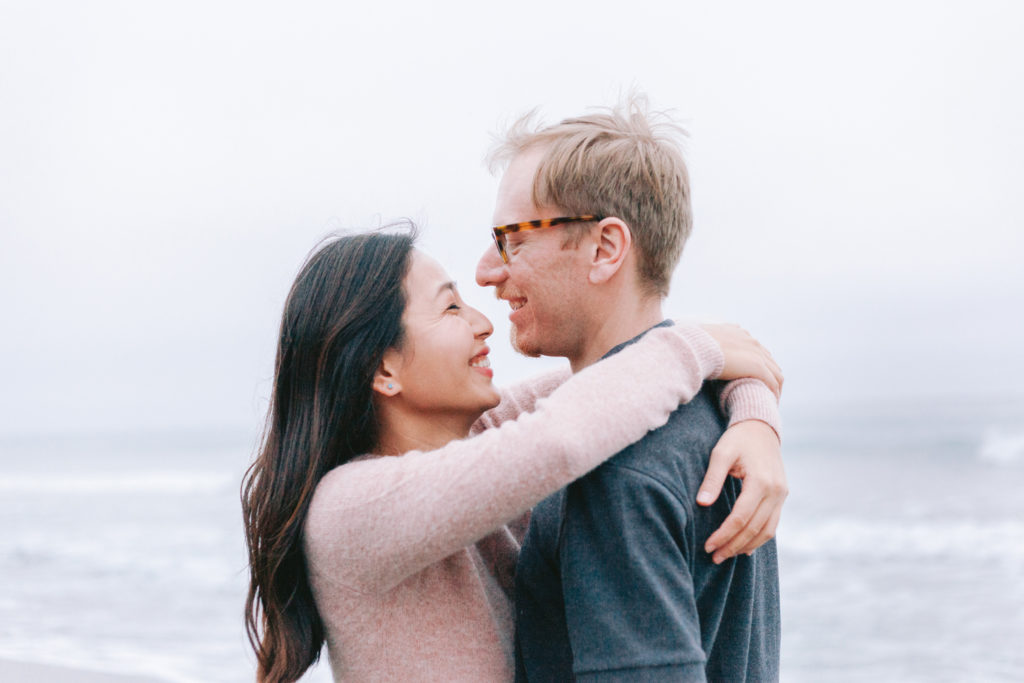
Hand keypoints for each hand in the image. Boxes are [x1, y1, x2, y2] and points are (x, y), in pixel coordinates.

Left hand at [697, 420, 786, 563]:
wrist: (761, 428)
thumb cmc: (737, 439)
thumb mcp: (720, 453)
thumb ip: (712, 479)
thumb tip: (702, 503)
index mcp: (761, 481)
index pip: (740, 517)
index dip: (724, 534)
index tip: (708, 545)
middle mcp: (776, 491)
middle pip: (754, 528)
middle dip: (733, 545)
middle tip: (714, 556)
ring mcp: (782, 495)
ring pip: (767, 531)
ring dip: (747, 546)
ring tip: (726, 554)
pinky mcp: (782, 496)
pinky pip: (773, 524)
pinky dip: (760, 537)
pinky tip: (745, 547)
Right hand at [700, 323, 782, 397]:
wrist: (696, 347)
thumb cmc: (692, 346)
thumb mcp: (699, 342)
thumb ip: (703, 345)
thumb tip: (692, 349)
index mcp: (738, 333)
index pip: (755, 348)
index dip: (757, 363)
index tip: (752, 377)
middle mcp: (750, 341)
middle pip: (769, 360)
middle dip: (770, 376)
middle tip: (765, 392)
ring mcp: (756, 353)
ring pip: (775, 372)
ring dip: (775, 387)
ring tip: (770, 401)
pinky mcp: (757, 366)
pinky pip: (772, 382)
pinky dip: (773, 393)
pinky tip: (770, 403)